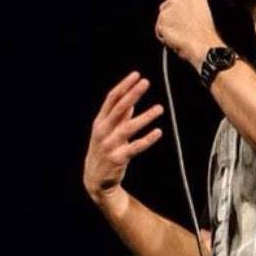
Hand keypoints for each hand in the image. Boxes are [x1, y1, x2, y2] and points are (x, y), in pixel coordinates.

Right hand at [83, 71, 163, 203]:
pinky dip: (147, 139)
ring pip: (129, 127)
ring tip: (160, 108)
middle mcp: (103, 131)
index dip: (124, 86)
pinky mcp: (118, 158)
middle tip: (146, 81)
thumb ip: (118, 117)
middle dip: (133, 94)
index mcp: (100, 121)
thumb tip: (131, 102)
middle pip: (119, 109)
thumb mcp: (107, 131)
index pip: (112, 99)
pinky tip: (158, 132)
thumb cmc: (104, 150)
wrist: (94, 180)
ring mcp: (110, 145)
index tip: (136, 75)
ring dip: (145, 117)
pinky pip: (135, 147)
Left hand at [155, 0, 223, 71]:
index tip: (179, 0)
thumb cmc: (206, 32)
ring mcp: (168, 10)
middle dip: (171, 13)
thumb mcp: (203, 8)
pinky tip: (176, 37)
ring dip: (168, 25)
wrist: (204, 46)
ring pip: (163, 17)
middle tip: (183, 24)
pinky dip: (165, 34)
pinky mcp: (162, 22)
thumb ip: (190, 0)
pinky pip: (160, 28)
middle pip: (167, 3)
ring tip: (182, 32)